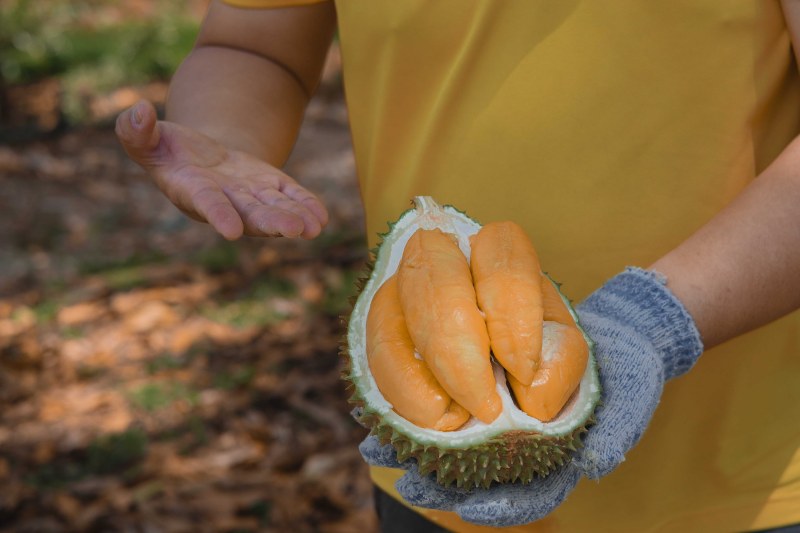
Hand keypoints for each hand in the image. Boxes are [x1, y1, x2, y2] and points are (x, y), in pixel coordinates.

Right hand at [115, 100, 328, 239]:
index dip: (219, 215)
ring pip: (273, 209)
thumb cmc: (165, 149)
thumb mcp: (145, 137)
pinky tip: (320, 218)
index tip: (232, 231)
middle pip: (248, 214)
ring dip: (293, 218)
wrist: (196, 158)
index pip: (207, 204)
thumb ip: (136, 131)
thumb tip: (138, 111)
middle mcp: (225, 200)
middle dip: (269, 222)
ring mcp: (250, 195)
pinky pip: (289, 197)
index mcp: (191, 190)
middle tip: (291, 231)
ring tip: (313, 229)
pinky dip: (305, 205)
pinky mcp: (270, 186)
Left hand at [360, 267, 703, 526]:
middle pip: (478, 478)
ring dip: (415, 447)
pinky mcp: (485, 390)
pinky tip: (385, 404)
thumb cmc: (630, 370)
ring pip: (454, 445)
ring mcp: (502, 420)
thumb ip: (615, 434)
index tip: (470, 508)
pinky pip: (449, 403)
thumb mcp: (631, 398)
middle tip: (409, 482)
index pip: (528, 495)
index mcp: (557, 460)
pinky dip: (418, 407)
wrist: (621, 331)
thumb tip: (593, 465)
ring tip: (378, 446)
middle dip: (441, 483)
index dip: (501, 506)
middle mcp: (523, 447)